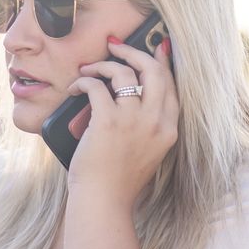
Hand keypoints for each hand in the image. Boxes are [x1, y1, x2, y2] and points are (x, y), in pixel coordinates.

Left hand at [63, 35, 177, 204]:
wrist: (104, 201)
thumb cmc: (118, 182)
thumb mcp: (147, 153)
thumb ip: (148, 128)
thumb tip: (133, 101)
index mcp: (169, 129)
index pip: (171, 85)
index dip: (163, 62)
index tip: (155, 46)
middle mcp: (156, 121)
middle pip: (153, 70)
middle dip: (134, 52)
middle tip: (116, 46)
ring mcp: (133, 120)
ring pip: (124, 73)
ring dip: (103, 65)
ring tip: (88, 69)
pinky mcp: (108, 121)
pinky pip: (97, 86)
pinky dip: (84, 81)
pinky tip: (76, 86)